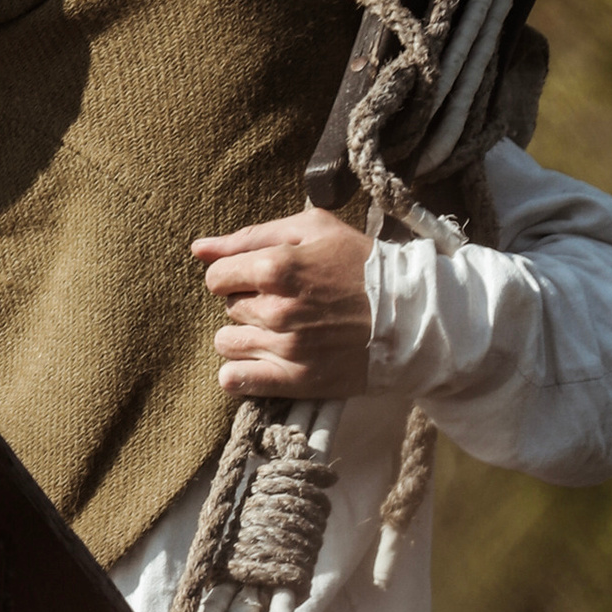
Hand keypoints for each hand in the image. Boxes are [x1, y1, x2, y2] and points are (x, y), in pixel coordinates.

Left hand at [192, 206, 374, 400]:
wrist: (412, 315)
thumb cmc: (362, 265)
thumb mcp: (314, 229)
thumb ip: (250, 236)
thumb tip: (198, 248)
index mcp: (276, 267)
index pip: (216, 277)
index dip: (236, 276)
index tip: (262, 278)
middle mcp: (275, 309)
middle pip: (228, 309)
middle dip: (250, 303)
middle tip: (288, 302)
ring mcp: (284, 348)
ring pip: (227, 344)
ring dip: (247, 336)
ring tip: (281, 330)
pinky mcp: (295, 381)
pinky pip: (235, 381)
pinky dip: (241, 372)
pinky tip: (264, 361)